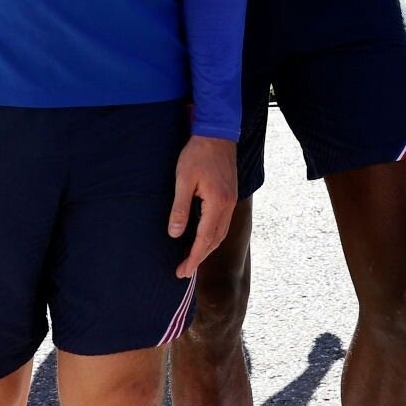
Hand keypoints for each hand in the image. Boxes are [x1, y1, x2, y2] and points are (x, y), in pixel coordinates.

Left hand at [168, 134, 236, 277]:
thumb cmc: (197, 153)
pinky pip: (222, 223)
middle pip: (215, 240)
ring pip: (220, 233)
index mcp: (217, 203)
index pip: (204, 239)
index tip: (182, 272)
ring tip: (192, 259)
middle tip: (184, 271)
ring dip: (206, 248)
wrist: (217, 133)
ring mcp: (231, 201)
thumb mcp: (183, 179)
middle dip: (199, 257)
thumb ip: (180, 208)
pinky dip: (212, 236)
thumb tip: (175, 233)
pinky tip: (202, 237)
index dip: (193, 257)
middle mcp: (228, 206)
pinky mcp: (230, 196)